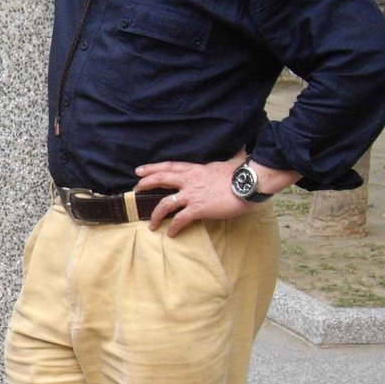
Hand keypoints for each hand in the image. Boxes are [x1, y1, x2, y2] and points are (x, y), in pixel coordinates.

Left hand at [132, 157, 249, 236]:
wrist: (249, 183)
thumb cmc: (243, 173)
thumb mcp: (232, 162)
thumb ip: (231, 158)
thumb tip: (242, 150)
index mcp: (196, 169)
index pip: (170, 166)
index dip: (152, 168)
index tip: (139, 171)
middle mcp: (190, 180)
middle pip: (161, 179)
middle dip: (145, 184)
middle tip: (135, 190)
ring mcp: (192, 194)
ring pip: (165, 204)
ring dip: (155, 215)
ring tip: (151, 225)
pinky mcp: (198, 208)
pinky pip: (180, 219)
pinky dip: (174, 227)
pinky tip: (171, 233)